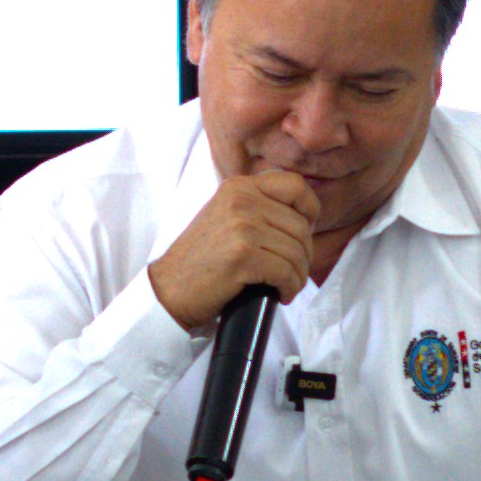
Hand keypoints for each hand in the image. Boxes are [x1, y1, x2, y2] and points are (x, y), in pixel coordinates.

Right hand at [145, 165, 331, 334]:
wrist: (169, 288)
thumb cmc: (201, 260)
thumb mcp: (226, 217)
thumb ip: (257, 208)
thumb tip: (303, 220)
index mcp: (239, 186)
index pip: (295, 185)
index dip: (310, 209)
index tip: (305, 232)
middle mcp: (241, 200)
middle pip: (300, 225)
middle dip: (304, 255)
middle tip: (292, 273)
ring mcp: (242, 226)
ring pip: (296, 251)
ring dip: (298, 276)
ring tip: (286, 287)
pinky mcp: (243, 255)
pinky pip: (286, 271)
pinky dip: (289, 287)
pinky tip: (281, 295)